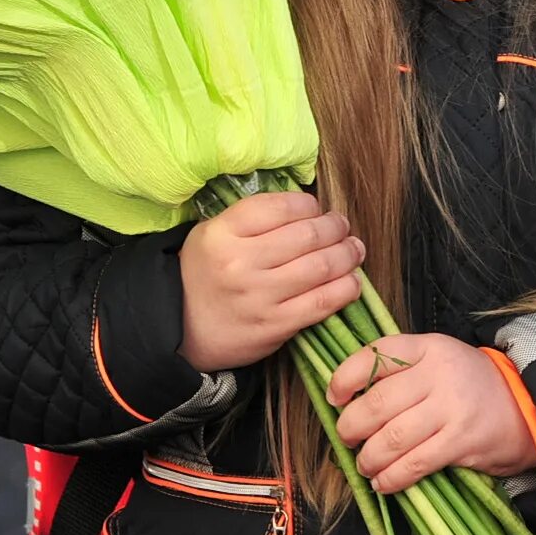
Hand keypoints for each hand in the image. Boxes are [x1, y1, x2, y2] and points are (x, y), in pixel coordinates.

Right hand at [176, 191, 366, 371]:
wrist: (182, 330)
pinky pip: (322, 302)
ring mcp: (259, 297)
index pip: (280, 207)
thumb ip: (253, 218)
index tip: (316, 209)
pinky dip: (345, 289)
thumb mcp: (212, 234)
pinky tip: (351, 281)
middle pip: (307, 235)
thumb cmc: (205, 275)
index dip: (308, 204)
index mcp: (222, 234)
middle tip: (342, 226)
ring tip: (354, 249)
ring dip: (348, 254)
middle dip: (335, 227)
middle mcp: (240, 263)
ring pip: (321, 267)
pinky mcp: (275, 326)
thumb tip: (307, 208)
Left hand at [326, 334, 535, 492]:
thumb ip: (400, 370)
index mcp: (428, 347)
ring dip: (369, 457)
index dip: (345, 378)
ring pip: (393, 437)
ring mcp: (451, 407)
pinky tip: (384, 481)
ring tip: (364, 463)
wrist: (525, 406)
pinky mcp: (461, 441)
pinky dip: (392, 477)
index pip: (376, 355)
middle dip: (351, 426)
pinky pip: (415, 463)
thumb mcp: (438, 359)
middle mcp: (439, 373)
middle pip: (378, 402)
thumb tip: (349, 397)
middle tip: (345, 437)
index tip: (334, 397)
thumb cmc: (469, 384)